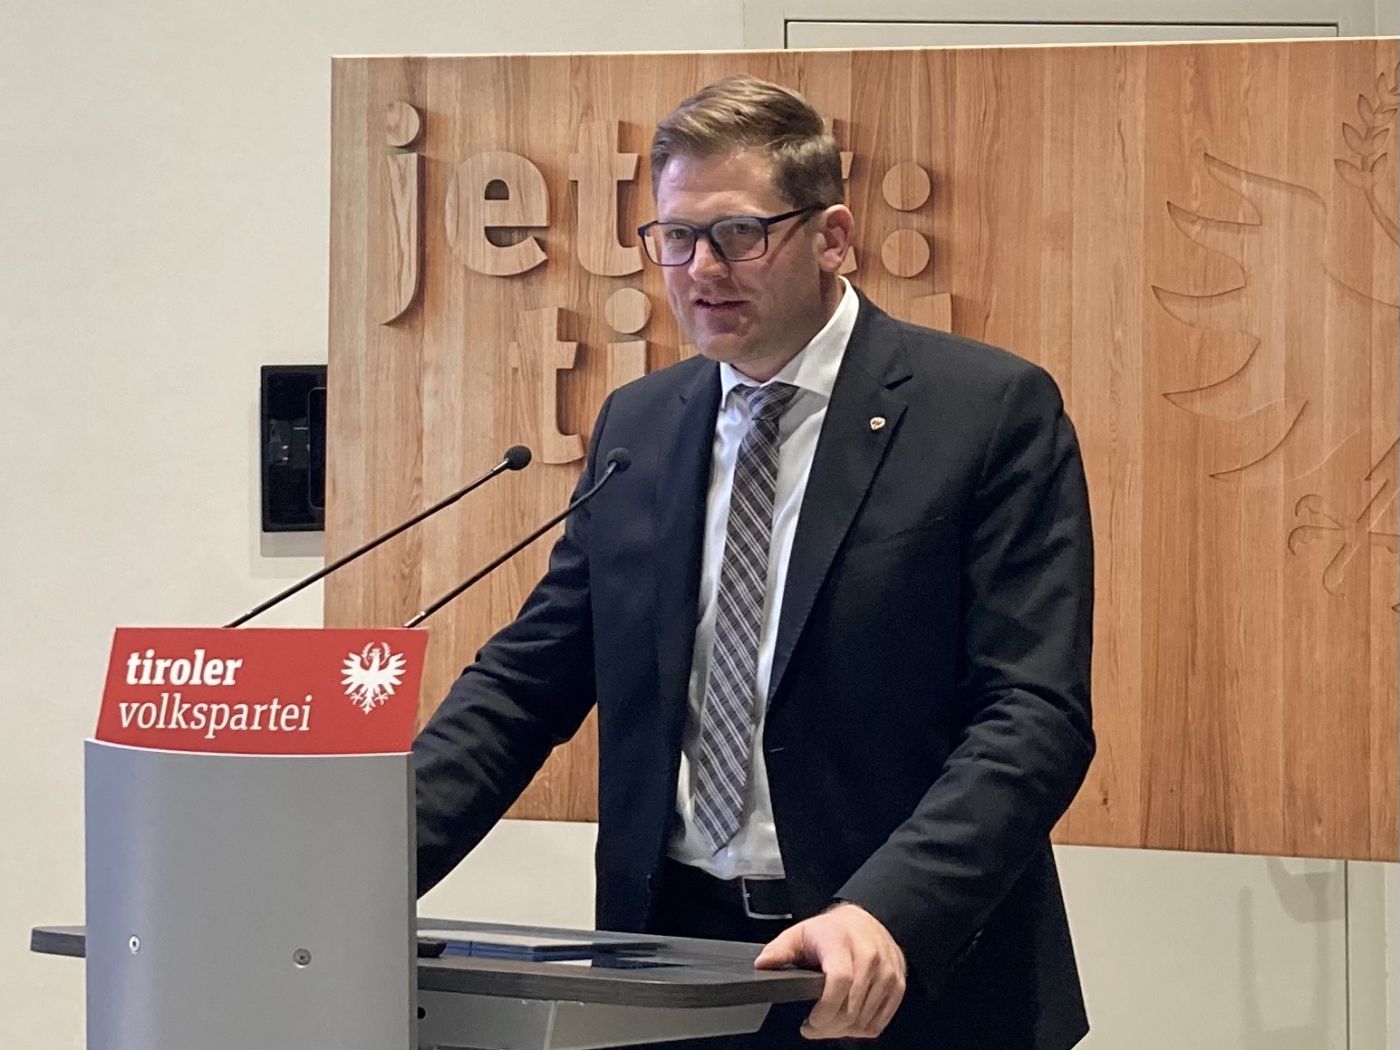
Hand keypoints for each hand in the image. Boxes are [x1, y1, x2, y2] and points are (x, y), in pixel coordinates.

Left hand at [753, 902, 906, 1039]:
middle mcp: (869, 956)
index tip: (810, 1022)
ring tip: (828, 1021)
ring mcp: (887, 971)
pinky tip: (847, 1020)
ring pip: (864, 1020)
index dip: (825, 1009)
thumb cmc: (832, 931)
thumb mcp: (800, 933)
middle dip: (828, 1027)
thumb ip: (779, 950)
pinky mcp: (897, 984)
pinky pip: (879, 1022)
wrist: (865, 921)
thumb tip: (762, 964)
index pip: (840, 981)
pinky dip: (861, 1029)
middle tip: (813, 1027)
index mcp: (842, 943)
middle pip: (851, 1008)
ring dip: (843, 1030)